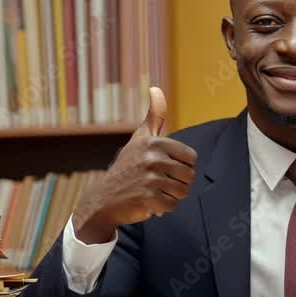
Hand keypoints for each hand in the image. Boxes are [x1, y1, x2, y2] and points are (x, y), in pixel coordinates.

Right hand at [72, 87, 197, 243]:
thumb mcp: (140, 138)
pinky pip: (172, 206)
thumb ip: (154, 116)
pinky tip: (149, 202)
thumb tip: (156, 88)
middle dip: (177, 182)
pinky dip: (163, 208)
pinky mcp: (149, 199)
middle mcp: (153, 159)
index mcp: (154, 143)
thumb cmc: (128, 167)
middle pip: (189, 176)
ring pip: (183, 192)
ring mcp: (150, 179)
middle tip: (157, 181)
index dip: (181, 165)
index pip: (191, 158)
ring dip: (171, 195)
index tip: (164, 166)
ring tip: (154, 191)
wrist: (104, 199)